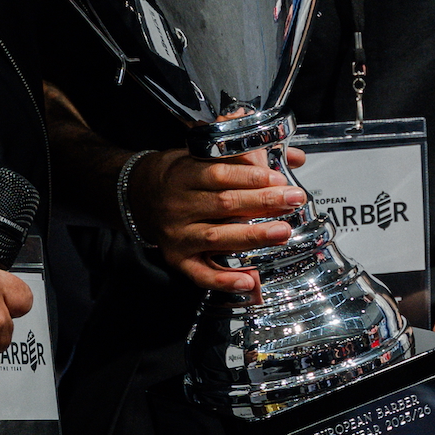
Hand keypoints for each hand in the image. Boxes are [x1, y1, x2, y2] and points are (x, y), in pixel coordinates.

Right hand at [131, 147, 306, 292]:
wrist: (140, 196)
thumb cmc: (180, 175)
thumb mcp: (203, 154)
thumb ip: (247, 154)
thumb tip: (294, 157)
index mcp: (184, 174)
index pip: (219, 173)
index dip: (251, 177)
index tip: (279, 179)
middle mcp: (178, 205)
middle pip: (224, 204)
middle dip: (263, 202)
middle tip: (293, 200)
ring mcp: (177, 234)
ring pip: (217, 237)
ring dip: (253, 236)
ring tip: (283, 232)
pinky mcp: (178, 259)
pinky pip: (201, 274)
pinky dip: (225, 280)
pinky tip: (249, 280)